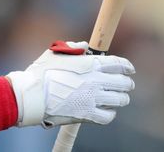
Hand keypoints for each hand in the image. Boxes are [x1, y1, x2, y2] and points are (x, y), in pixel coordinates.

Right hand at [6, 41, 134, 127]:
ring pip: (119, 99)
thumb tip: (84, 46)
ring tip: (121, 98)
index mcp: (90, 63)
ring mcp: (93, 98)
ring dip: (121, 98)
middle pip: (123, 82)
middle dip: (127, 83)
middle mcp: (96, 80)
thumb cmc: (41, 72)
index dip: (127, 66)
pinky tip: (108, 111)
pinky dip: (110, 113)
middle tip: (128, 85)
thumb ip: (73, 47)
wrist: (32, 95)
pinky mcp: (88, 114)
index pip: (118, 63)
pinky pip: (108, 116)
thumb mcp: (56, 52)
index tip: (130, 69)